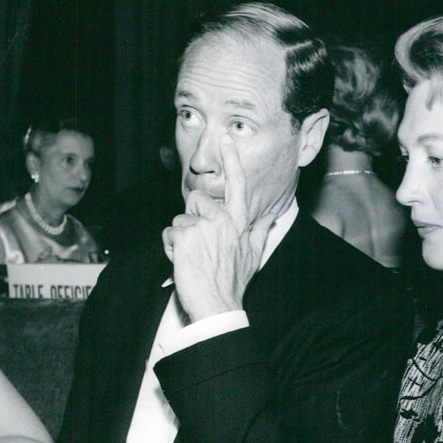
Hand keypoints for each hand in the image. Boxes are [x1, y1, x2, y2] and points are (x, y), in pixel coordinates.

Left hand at [162, 135, 275, 321]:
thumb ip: (262, 229)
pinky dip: (170, 248)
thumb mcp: (255, 254)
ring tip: (193, 257)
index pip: (237, 185)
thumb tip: (274, 215)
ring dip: (180, 237)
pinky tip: (183, 262)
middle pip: (196, 199)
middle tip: (199, 242)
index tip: (226, 137)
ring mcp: (202, 228)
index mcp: (239, 222)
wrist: (218, 305)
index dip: (232, 159)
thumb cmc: (235, 282)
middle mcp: (223, 221)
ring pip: (180, 219)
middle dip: (192, 216)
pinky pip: (168, 234)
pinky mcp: (183, 238)